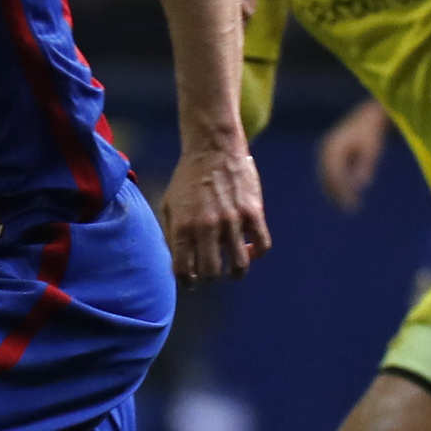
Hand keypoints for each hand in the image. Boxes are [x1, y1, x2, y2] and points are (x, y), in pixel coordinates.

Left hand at [161, 141, 272, 284]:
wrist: (212, 148)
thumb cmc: (187, 178)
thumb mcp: (169, 205)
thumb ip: (172, 235)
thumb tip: (177, 265)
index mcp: (183, 226)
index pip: (184, 271)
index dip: (188, 283)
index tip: (192, 281)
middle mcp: (207, 226)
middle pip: (211, 273)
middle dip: (209, 278)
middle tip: (210, 273)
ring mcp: (232, 220)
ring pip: (239, 265)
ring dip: (234, 273)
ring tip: (231, 270)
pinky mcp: (253, 212)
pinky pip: (262, 246)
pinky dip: (255, 253)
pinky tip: (247, 248)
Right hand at [316, 99, 391, 210]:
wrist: (369, 117)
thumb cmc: (372, 134)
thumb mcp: (372, 149)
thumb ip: (365, 166)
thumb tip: (362, 185)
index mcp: (334, 148)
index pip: (335, 176)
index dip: (343, 192)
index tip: (353, 204)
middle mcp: (326, 150)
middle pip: (328, 178)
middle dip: (338, 195)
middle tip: (351, 210)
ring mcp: (326, 151)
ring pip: (327, 177)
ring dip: (336, 192)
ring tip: (350, 205)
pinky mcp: (330, 153)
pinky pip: (330, 173)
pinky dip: (338, 184)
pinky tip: (349, 193)